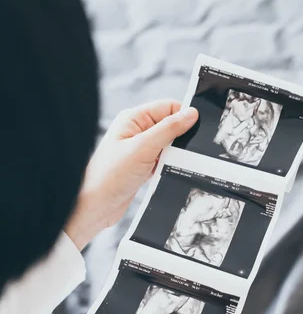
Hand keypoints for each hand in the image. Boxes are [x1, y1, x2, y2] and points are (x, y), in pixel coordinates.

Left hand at [65, 100, 197, 249]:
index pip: (168, 107)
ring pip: (169, 146)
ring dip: (175, 155)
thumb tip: (192, 113)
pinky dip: (169, 166)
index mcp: (133, 119)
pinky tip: (169, 174)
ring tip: (172, 165)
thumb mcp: (143, 148)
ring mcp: (139, 150)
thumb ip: (169, 129)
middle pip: (170, 126)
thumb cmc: (110, 175)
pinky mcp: (142, 167)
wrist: (95, 206)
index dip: (183, 116)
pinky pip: (164, 161)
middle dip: (181, 138)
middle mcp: (136, 131)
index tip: (196, 129)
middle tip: (186, 152)